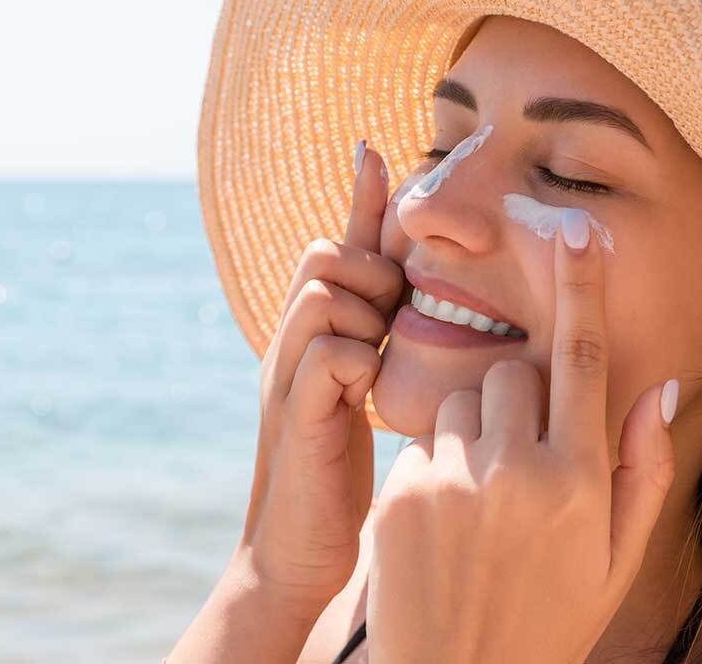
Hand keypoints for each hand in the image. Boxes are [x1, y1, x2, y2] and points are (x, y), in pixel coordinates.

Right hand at [241, 141, 403, 618]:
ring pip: (323, 292)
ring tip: (378, 355)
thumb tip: (413, 296)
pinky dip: (355, 361)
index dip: (358, 199)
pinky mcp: (294, 415)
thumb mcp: (366, 393)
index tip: (375, 148)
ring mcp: (288, 375)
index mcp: (316, 333)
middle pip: (323, 253)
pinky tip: (368, 394)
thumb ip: (381, 340)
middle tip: (390, 318)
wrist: (298, 554)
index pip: (336, 245)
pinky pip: (327, 353)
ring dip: (364, 312)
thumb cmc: (341, 471)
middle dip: (368, 270)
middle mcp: (293, 342)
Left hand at [366, 208, 678, 663]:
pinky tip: (444, 525)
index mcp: (581, 481)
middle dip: (518, 399)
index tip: (576, 229)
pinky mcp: (402, 494)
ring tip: (479, 505)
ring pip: (462, 401)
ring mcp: (454, 481)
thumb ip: (645, 470)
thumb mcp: (616, 559)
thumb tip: (660, 386)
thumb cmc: (551, 619)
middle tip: (519, 461)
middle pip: (512, 373)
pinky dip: (436, 466)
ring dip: (474, 433)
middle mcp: (519, 472)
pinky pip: (422, 442)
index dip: (582, 287)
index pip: (583, 359)